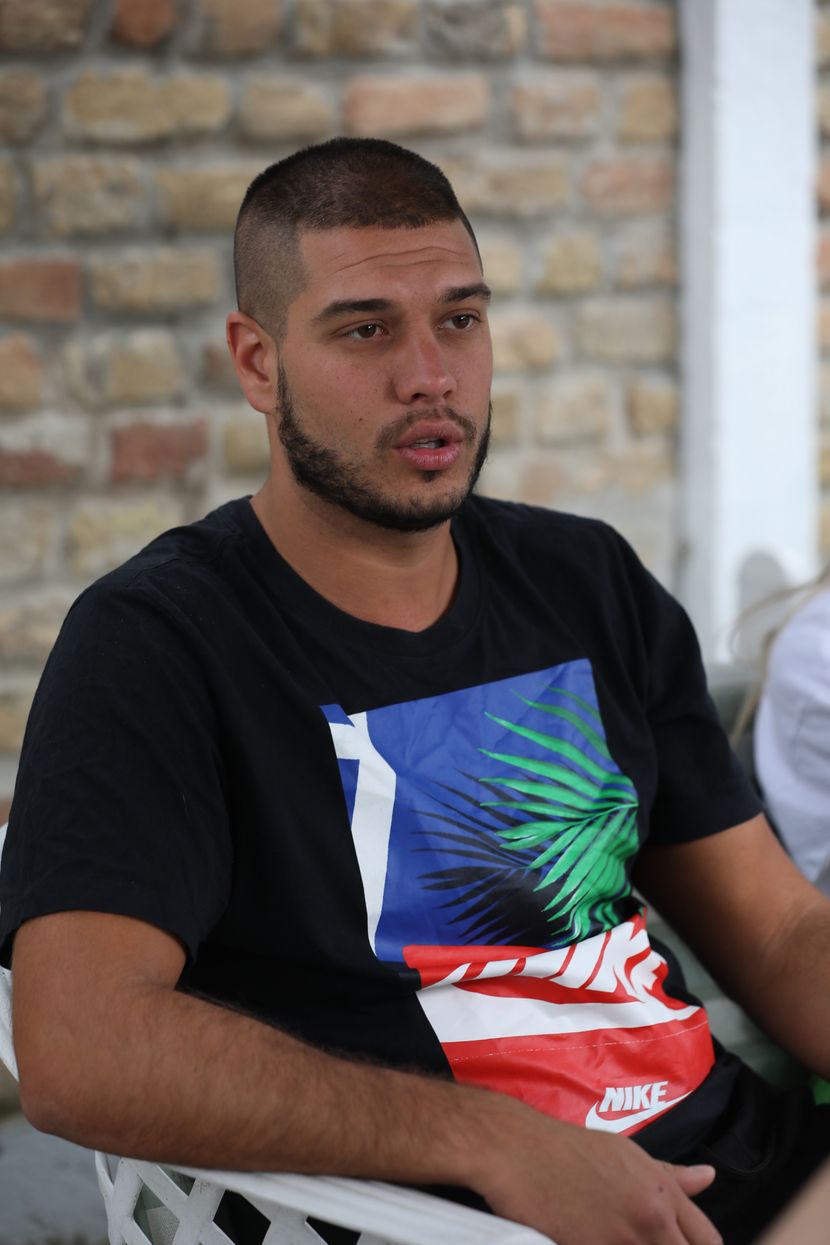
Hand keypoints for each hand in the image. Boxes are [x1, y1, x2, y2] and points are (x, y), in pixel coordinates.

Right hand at [468, 1098, 720, 1244]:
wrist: (519, 1151)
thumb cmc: (570, 1149)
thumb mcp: (626, 1153)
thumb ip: (670, 1175)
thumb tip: (709, 1177)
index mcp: (662, 1192)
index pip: (708, 1241)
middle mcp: (650, 1218)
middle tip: (642, 1240)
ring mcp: (621, 1241)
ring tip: (616, 1239)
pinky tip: (594, 1242)